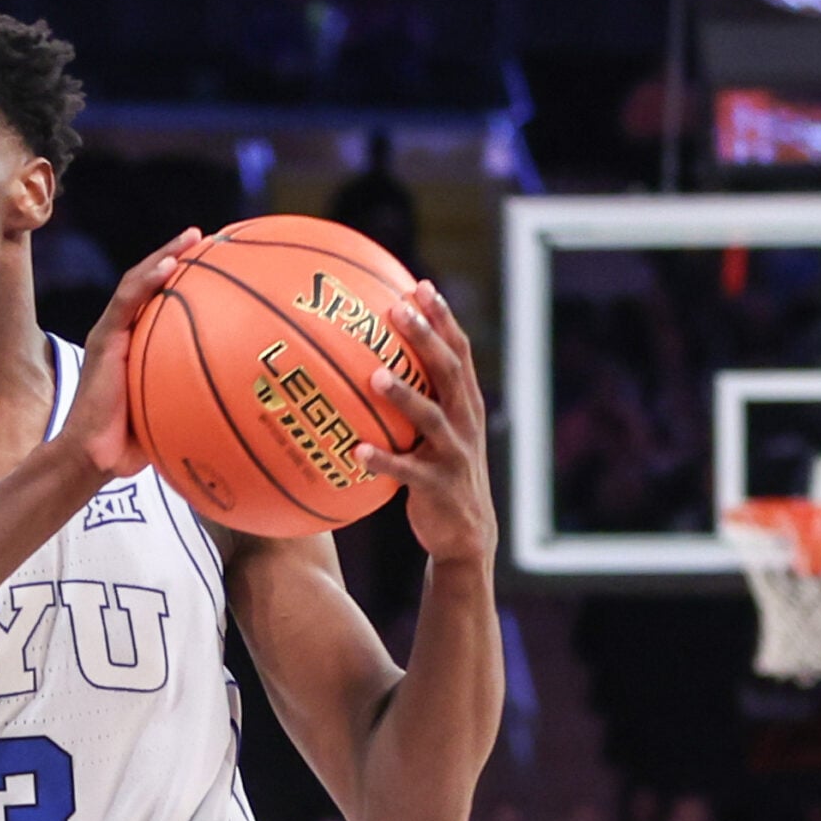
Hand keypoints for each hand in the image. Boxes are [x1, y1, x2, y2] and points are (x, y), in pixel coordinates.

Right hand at [56, 228, 204, 480]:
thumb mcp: (174, 413)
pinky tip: (169, 264)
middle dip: (181, 255)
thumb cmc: (134, 443)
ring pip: (138, 282)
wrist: (93, 456)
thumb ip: (199, 397)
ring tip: (193, 238)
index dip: (190, 278)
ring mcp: (111, 333)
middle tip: (214, 239)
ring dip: (166, 255)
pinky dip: (148, 280)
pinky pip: (126, 302)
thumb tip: (249, 403)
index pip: (163, 301)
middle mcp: (124, 332)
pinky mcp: (103, 339)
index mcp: (139, 344)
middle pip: (153, 282)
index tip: (223, 261)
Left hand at [357, 282, 495, 569]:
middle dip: (426, 337)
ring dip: (404, 395)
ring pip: (432, 416)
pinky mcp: (439, 486)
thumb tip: (364, 367)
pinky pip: (408, 471)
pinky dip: (384, 461)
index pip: (458, 351)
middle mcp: (465, 421)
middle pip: (448, 370)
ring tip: (374, 375)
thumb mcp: (431, 434)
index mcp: (464, 403)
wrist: (464, 534)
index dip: (442, 318)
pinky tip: (356, 452)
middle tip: (398, 311)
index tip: (419, 286)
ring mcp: (455, 453)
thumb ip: (411, 402)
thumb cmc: (437, 474)